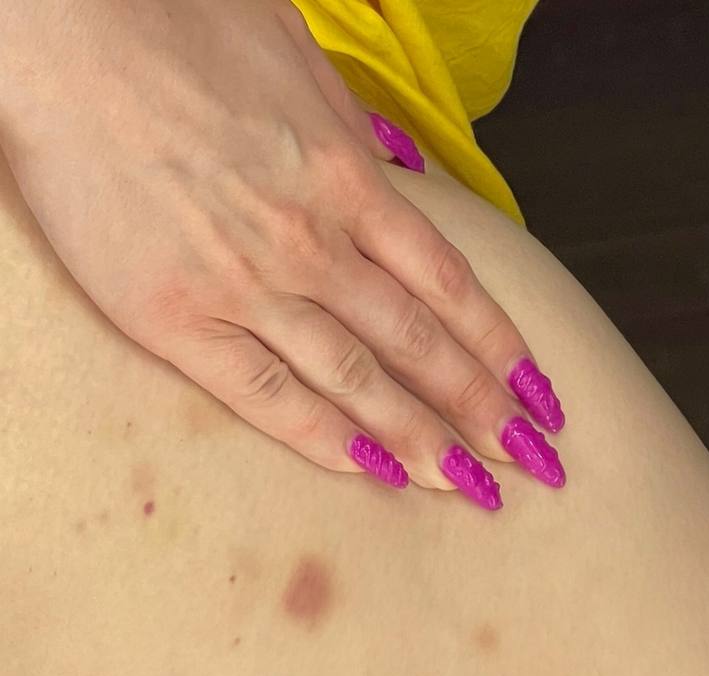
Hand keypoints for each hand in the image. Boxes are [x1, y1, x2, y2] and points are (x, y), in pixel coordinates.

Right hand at [0, 0, 565, 507]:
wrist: (60, 26)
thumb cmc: (173, 18)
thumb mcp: (295, 53)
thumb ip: (351, 128)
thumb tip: (393, 171)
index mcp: (346, 175)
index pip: (448, 283)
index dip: (499, 346)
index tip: (537, 393)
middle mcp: (311, 241)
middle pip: (418, 343)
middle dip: (482, 408)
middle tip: (529, 460)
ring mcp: (245, 285)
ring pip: (357, 379)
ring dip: (422, 438)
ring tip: (470, 485)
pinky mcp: (175, 318)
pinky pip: (265, 395)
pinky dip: (325, 438)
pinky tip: (373, 474)